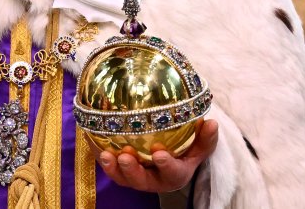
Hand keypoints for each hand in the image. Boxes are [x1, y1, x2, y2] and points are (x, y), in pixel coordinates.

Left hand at [98, 119, 218, 192]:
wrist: (169, 157)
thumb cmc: (186, 150)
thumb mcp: (199, 146)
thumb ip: (206, 138)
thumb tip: (212, 123)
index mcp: (175, 175)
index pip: (172, 173)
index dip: (166, 165)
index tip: (159, 153)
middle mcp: (153, 180)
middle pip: (141, 181)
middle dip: (132, 171)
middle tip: (125, 157)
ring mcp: (135, 176)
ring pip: (122, 178)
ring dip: (113, 168)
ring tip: (105, 155)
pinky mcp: (121, 171)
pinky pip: (109, 166)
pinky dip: (99, 156)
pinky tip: (92, 142)